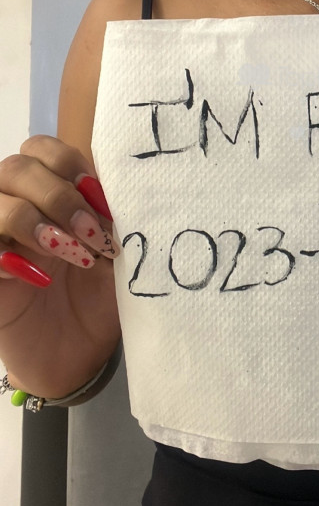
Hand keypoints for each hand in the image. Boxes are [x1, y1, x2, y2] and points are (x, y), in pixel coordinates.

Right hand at [0, 136, 116, 325]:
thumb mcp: (112, 254)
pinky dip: (9, 256)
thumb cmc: (96, 298)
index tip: (104, 203)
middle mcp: (14, 204)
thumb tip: (121, 188)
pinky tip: (38, 279)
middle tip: (92, 236)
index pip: (43, 148)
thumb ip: (109, 217)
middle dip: (60, 197)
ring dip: (36, 222)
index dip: (71, 165)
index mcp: (47, 190)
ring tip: (70, 255)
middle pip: (17, 167)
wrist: (77, 356)